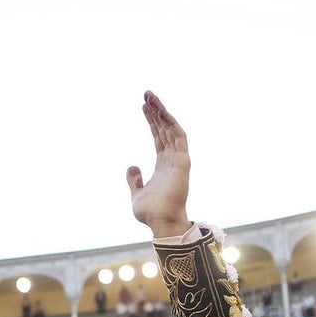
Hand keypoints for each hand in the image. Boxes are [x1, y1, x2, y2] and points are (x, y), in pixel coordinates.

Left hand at [129, 90, 191, 237]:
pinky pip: (178, 137)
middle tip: (147, 93)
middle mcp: (172, 159)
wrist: (161, 222)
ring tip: (151, 96)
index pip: (158, 136)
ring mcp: (178, 159)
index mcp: (163, 164)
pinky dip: (170, 123)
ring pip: (171, 128)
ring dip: (162, 112)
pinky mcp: (183, 162)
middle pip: (164, 128)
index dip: (152, 120)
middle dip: (156, 110)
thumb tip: (132, 166)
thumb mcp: (136, 194)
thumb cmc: (150, 212)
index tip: (144, 105)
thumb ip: (134, 180)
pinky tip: (161, 111)